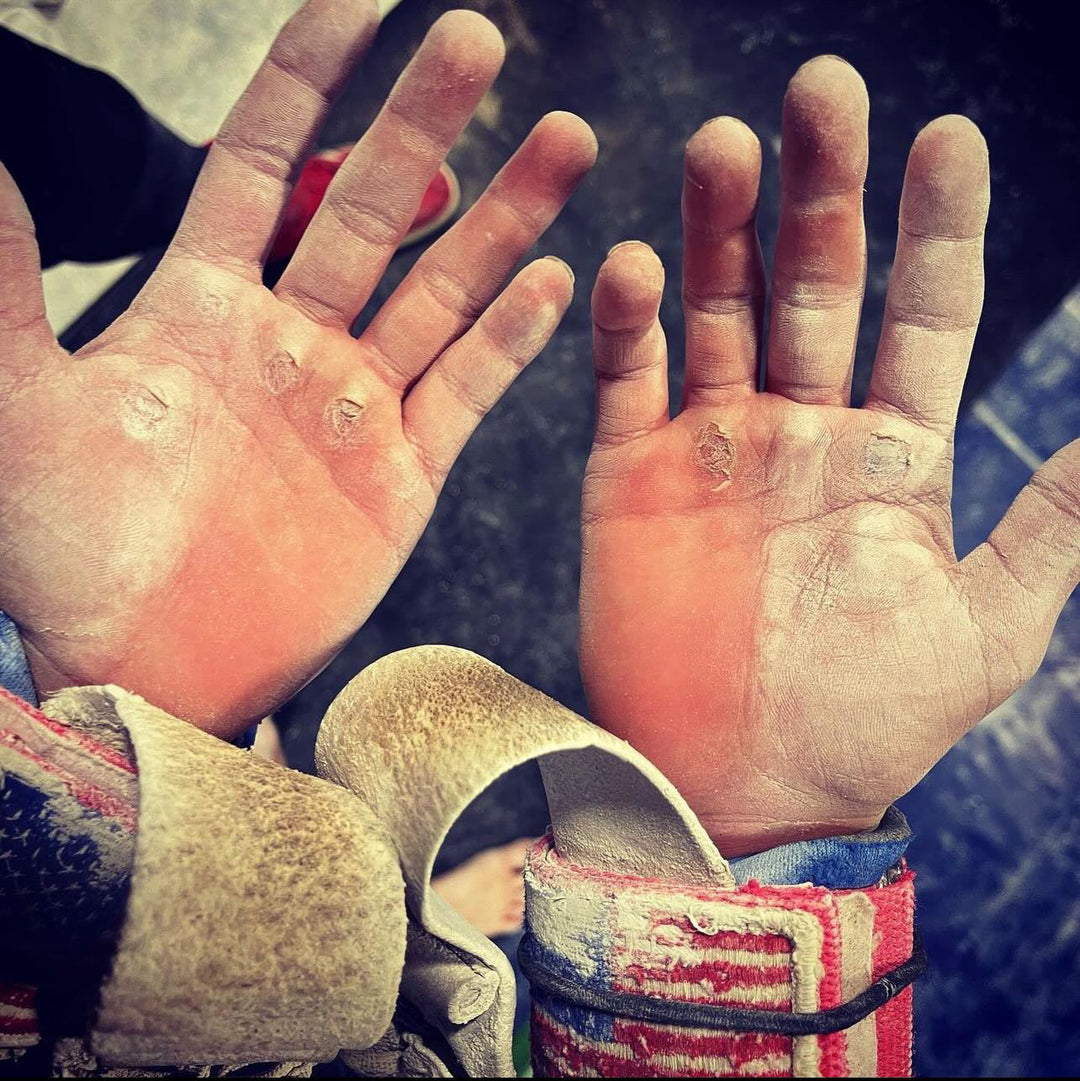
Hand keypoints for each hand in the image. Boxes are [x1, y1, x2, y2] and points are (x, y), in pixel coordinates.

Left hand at [0, 0, 595, 736]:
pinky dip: (512, 338)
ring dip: (503, 217)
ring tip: (566, 140)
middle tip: (480, 38)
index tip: (364, 0)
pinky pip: (468, 392)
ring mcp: (355, 408)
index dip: (309, 78)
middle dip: (425, 122)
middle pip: (374, 210)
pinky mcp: (402, 478)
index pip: (265, 163)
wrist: (142, 670)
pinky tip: (556, 279)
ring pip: (442, 290)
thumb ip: (9, 279)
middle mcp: (292, 343)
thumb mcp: (18, 405)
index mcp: (202, 309)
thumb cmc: (63, 552)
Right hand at [579, 56, 1079, 855]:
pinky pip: (625, 379)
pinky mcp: (629, 477)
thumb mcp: (988, 627)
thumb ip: (1054, 523)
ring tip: (720, 145)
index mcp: (892, 455)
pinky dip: (625, 322)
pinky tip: (628, 263)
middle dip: (821, 188)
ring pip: (716, 308)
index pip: (923, 312)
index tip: (948, 139)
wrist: (741, 787)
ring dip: (716, 228)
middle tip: (822, 89)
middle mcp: (802, 430)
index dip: (936, 226)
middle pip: (813, 282)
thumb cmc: (865, 720)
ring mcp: (712, 446)